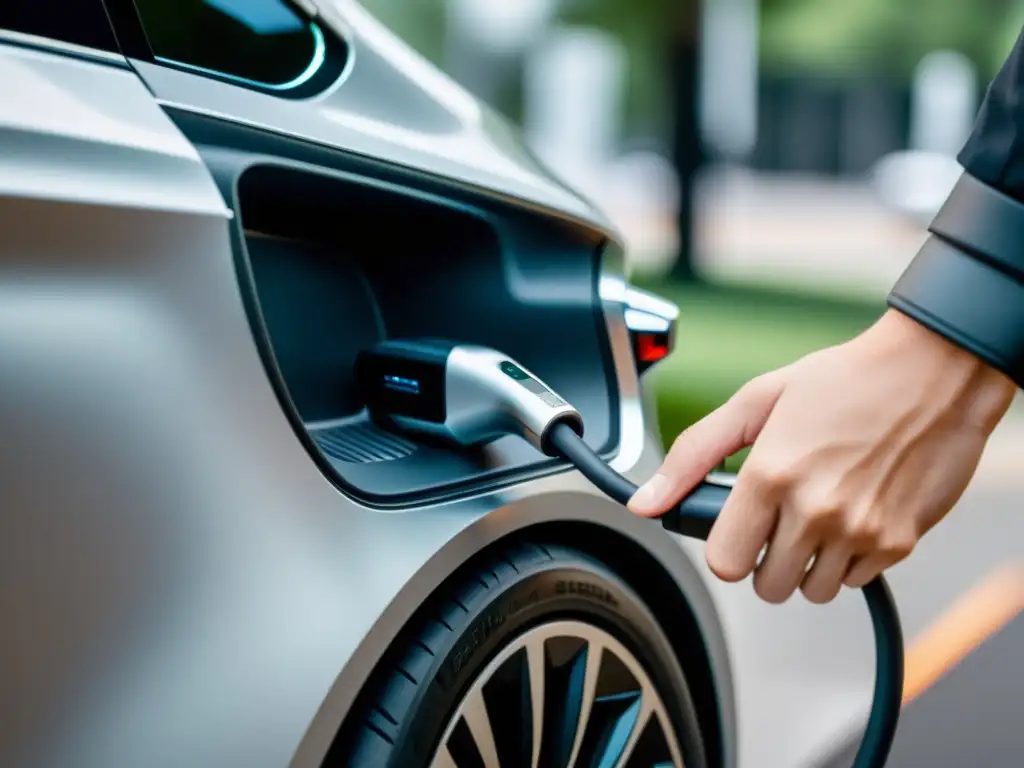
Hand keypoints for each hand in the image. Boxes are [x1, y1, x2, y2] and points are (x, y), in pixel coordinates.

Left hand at [628, 309, 1015, 603]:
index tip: (737, 529)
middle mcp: (815, 510)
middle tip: (779, 518)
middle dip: (764, 559)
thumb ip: (693, 454)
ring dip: (807, 563)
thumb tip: (644, 502)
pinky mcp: (899, 542)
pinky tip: (852, 513)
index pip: (725, 563)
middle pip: (766, 585)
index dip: (727, 548)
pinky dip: (848, 559)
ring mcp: (861, 530)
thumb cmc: (844, 379)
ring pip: (812, 590)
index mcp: (771, 474)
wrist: (934, 371)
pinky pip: (855, 580)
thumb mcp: (756, 401)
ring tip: (817, 514)